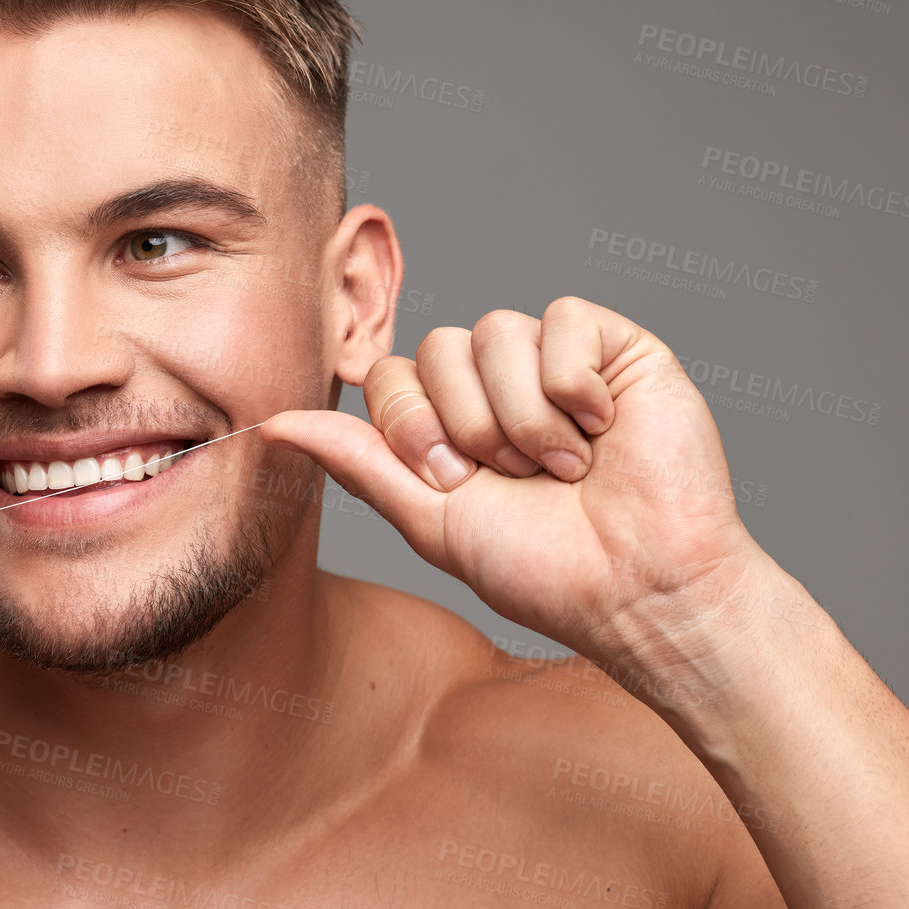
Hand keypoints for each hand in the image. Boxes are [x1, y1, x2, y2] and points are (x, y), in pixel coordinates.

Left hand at [261, 296, 765, 665]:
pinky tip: (604, 429)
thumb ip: (355, 460)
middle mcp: (498, 384)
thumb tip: (268, 424)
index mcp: (450, 420)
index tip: (453, 482)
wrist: (641, 589)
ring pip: (495, 332)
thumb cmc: (543, 568)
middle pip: (437, 346)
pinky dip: (574, 385)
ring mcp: (557, 361)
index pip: (392, 373)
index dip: (413, 425)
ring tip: (567, 467)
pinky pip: (562, 319)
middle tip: (516, 478)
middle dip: (467, 425)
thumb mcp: (428, 517)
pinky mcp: (616, 347)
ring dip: (524, 417)